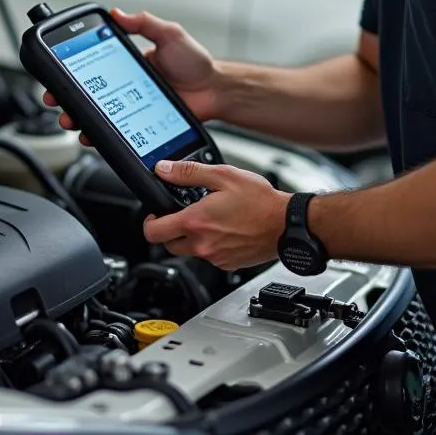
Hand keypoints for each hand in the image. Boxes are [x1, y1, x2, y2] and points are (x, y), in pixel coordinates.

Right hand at [42, 8, 221, 143]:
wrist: (215, 91)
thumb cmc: (196, 62)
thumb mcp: (169, 34)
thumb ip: (144, 22)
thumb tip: (118, 13)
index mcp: (127, 62)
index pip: (92, 64)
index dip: (71, 69)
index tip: (56, 70)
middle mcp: (124, 84)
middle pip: (86, 91)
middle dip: (64, 95)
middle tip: (54, 98)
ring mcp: (130, 106)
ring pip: (95, 113)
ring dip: (76, 116)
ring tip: (68, 119)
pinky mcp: (138, 124)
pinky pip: (114, 131)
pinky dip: (98, 135)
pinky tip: (90, 136)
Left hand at [142, 158, 289, 270]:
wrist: (286, 225)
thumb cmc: (260, 202)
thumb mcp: (223, 175)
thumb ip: (188, 172)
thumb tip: (164, 170)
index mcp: (196, 222)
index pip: (153, 232)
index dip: (149, 221)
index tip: (155, 213)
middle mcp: (202, 244)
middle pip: (168, 245)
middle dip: (169, 230)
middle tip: (181, 213)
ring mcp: (215, 257)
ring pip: (189, 251)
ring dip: (190, 237)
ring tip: (207, 217)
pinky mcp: (228, 264)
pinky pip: (209, 256)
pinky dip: (210, 244)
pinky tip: (223, 228)